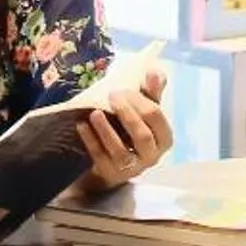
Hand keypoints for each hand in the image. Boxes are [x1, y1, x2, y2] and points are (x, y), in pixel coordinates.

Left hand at [77, 67, 173, 192]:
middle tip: (112, 96)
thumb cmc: (131, 128)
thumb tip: (155, 71)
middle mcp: (151, 156)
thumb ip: (151, 90)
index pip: (156, 118)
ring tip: (94, 113)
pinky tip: (82, 125)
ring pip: (120, 151)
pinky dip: (91, 141)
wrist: (111, 160)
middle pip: (141, 136)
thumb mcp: (143, 110)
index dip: (140, 101)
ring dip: (106, 130)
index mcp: (163, 138)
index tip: (124, 89)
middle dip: (126, 114)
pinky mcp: (110, 174)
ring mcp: (130, 168)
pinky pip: (100, 158)